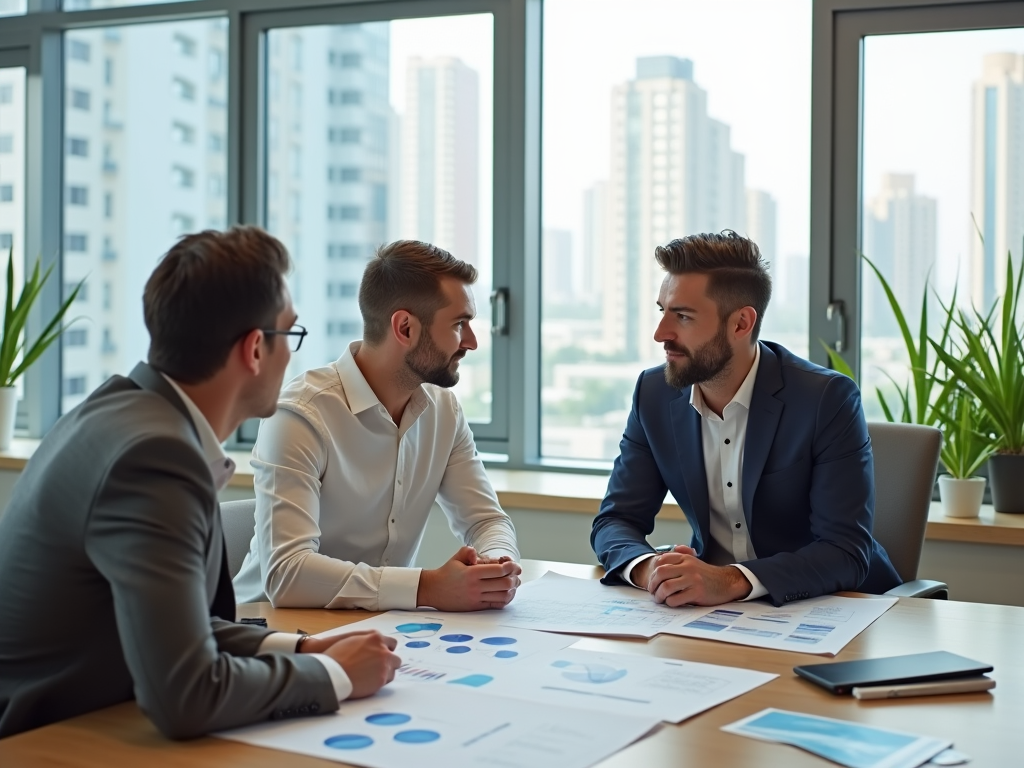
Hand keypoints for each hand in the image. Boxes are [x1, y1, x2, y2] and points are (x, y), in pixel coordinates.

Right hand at [321, 630, 401, 698]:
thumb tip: (372, 646)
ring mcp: (384, 665)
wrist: (332, 673)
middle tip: (378, 668)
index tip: (382, 655)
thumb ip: (367, 641)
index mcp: (375, 638)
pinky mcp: (382, 680)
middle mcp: (383, 650)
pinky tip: (369, 683)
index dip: (386, 650)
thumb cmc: (337, 656)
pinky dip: (379, 682)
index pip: (391, 643)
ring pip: (392, 670)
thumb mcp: (352, 640)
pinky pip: (386, 681)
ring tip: (371, 676)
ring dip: (385, 673)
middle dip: (389, 663)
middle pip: (395, 658)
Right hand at [417, 546, 522, 610]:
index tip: (514, 565)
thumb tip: (477, 554)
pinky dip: (506, 599)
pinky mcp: (476, 607)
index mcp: (472, 573)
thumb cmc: (447, 573)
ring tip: (513, 583)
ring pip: (503, 596)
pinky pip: (496, 604)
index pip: (499, 570)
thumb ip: (468, 551)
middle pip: (504, 583)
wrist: (433, 590)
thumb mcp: (456, 558)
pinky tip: (506, 593)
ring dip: (512, 589)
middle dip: (514, 578)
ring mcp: (476, 598)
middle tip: (516, 574)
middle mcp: (475, 587)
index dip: (511, 567)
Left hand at [637, 545, 751, 606]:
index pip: (661, 561)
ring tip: (660, 599)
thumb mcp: (694, 561)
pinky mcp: (697, 592)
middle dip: (653, 584)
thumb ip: (681, 555)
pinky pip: (676, 599)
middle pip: (661, 573)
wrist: (727, 583)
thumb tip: (669, 551)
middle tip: (652, 592)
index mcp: (685, 558)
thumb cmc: (707, 575)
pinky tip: (671, 603)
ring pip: (666, 587)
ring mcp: (693, 579)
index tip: (652, 581)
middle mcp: (688, 567)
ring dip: (659, 595)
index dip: (653, 572)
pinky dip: (670, 602)